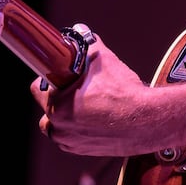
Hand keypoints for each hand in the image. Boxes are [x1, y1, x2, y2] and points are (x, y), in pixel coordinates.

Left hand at [29, 31, 154, 155]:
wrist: (147, 121)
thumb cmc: (125, 93)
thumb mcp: (104, 59)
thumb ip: (88, 44)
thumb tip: (82, 33)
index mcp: (57, 106)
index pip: (38, 87)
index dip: (51, 78)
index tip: (62, 75)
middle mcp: (58, 128)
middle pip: (48, 107)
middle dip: (60, 97)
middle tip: (79, 89)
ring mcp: (70, 143)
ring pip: (59, 125)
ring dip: (68, 115)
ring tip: (90, 104)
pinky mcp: (82, 151)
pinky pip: (72, 137)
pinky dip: (80, 128)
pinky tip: (97, 118)